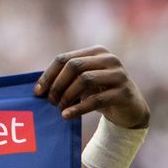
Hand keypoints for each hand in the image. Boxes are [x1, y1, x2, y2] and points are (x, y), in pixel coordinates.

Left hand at [33, 46, 149, 128]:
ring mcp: (118, 74)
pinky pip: (96, 99)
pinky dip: (78, 108)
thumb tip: (38, 89)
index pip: (65, 59)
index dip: (48, 75)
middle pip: (74, 66)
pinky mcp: (123, 92)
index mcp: (96, 52)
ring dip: (67, 96)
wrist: (130, 109)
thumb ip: (66, 79)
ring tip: (60, 109)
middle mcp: (109, 59)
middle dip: (57, 85)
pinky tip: (66, 116)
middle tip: (51, 102)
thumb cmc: (100, 93)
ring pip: (84, 80)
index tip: (37, 92)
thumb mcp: (83, 83)